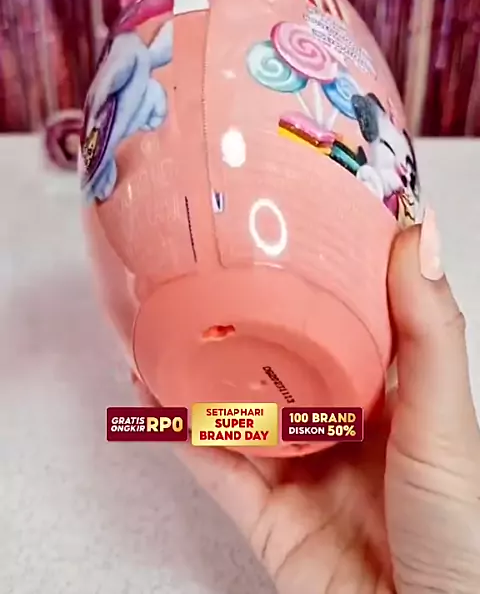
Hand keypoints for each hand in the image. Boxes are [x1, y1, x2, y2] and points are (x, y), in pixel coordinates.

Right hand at [135, 214, 479, 592]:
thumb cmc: (460, 531)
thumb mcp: (444, 418)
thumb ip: (428, 329)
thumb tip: (416, 232)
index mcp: (392, 398)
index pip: (349, 323)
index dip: (318, 280)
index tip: (285, 230)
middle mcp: (343, 429)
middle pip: (283, 365)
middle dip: (247, 323)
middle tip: (210, 271)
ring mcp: (303, 474)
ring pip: (240, 413)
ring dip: (201, 373)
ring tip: (166, 322)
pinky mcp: (269, 521)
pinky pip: (217, 470)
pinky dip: (182, 434)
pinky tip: (154, 394)